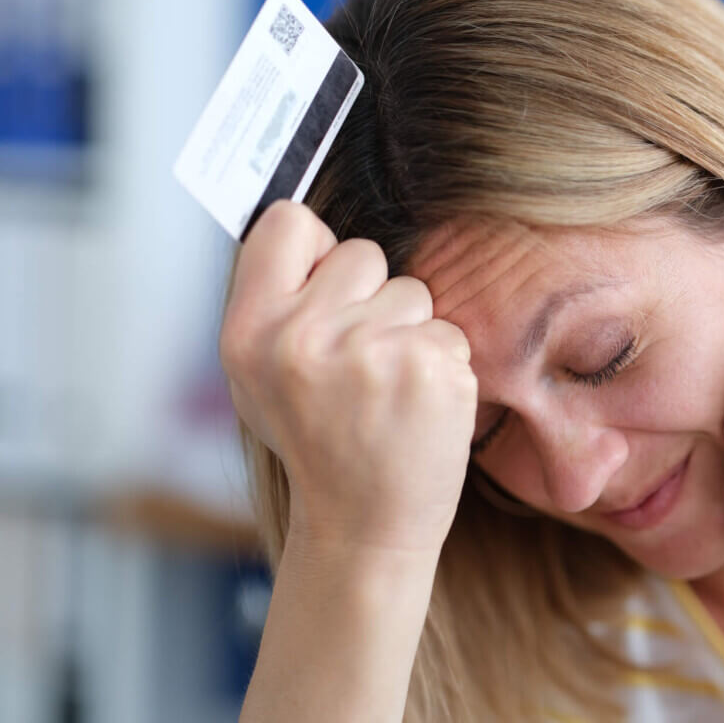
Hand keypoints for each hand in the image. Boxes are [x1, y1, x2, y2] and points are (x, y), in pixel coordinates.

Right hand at [219, 201, 477, 555]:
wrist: (362, 529)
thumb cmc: (316, 445)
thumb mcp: (259, 378)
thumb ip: (275, 302)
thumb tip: (304, 220)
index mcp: (249, 331)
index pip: (287, 223)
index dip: (314, 248)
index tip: (324, 285)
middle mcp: (302, 336)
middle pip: (362, 253)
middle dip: (371, 298)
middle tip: (358, 364)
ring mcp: (369, 351)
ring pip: (413, 292)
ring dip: (409, 333)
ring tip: (386, 392)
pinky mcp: (429, 368)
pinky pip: (448, 331)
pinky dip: (440, 366)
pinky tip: (416, 409)